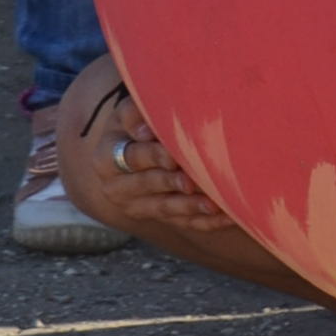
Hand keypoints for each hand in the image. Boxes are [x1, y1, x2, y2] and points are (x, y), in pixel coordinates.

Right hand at [71, 88, 234, 235]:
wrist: (135, 148)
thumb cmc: (140, 120)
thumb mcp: (130, 111)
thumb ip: (136, 113)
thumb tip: (144, 130)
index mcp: (106, 157)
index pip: (131, 157)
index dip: (153, 157)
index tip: (174, 158)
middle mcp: (116, 186)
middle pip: (146, 185)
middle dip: (171, 183)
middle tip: (193, 183)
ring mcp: (136, 206)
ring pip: (164, 208)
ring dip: (189, 207)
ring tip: (214, 204)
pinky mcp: (157, 218)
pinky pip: (182, 223)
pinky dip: (205, 221)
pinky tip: (228, 216)